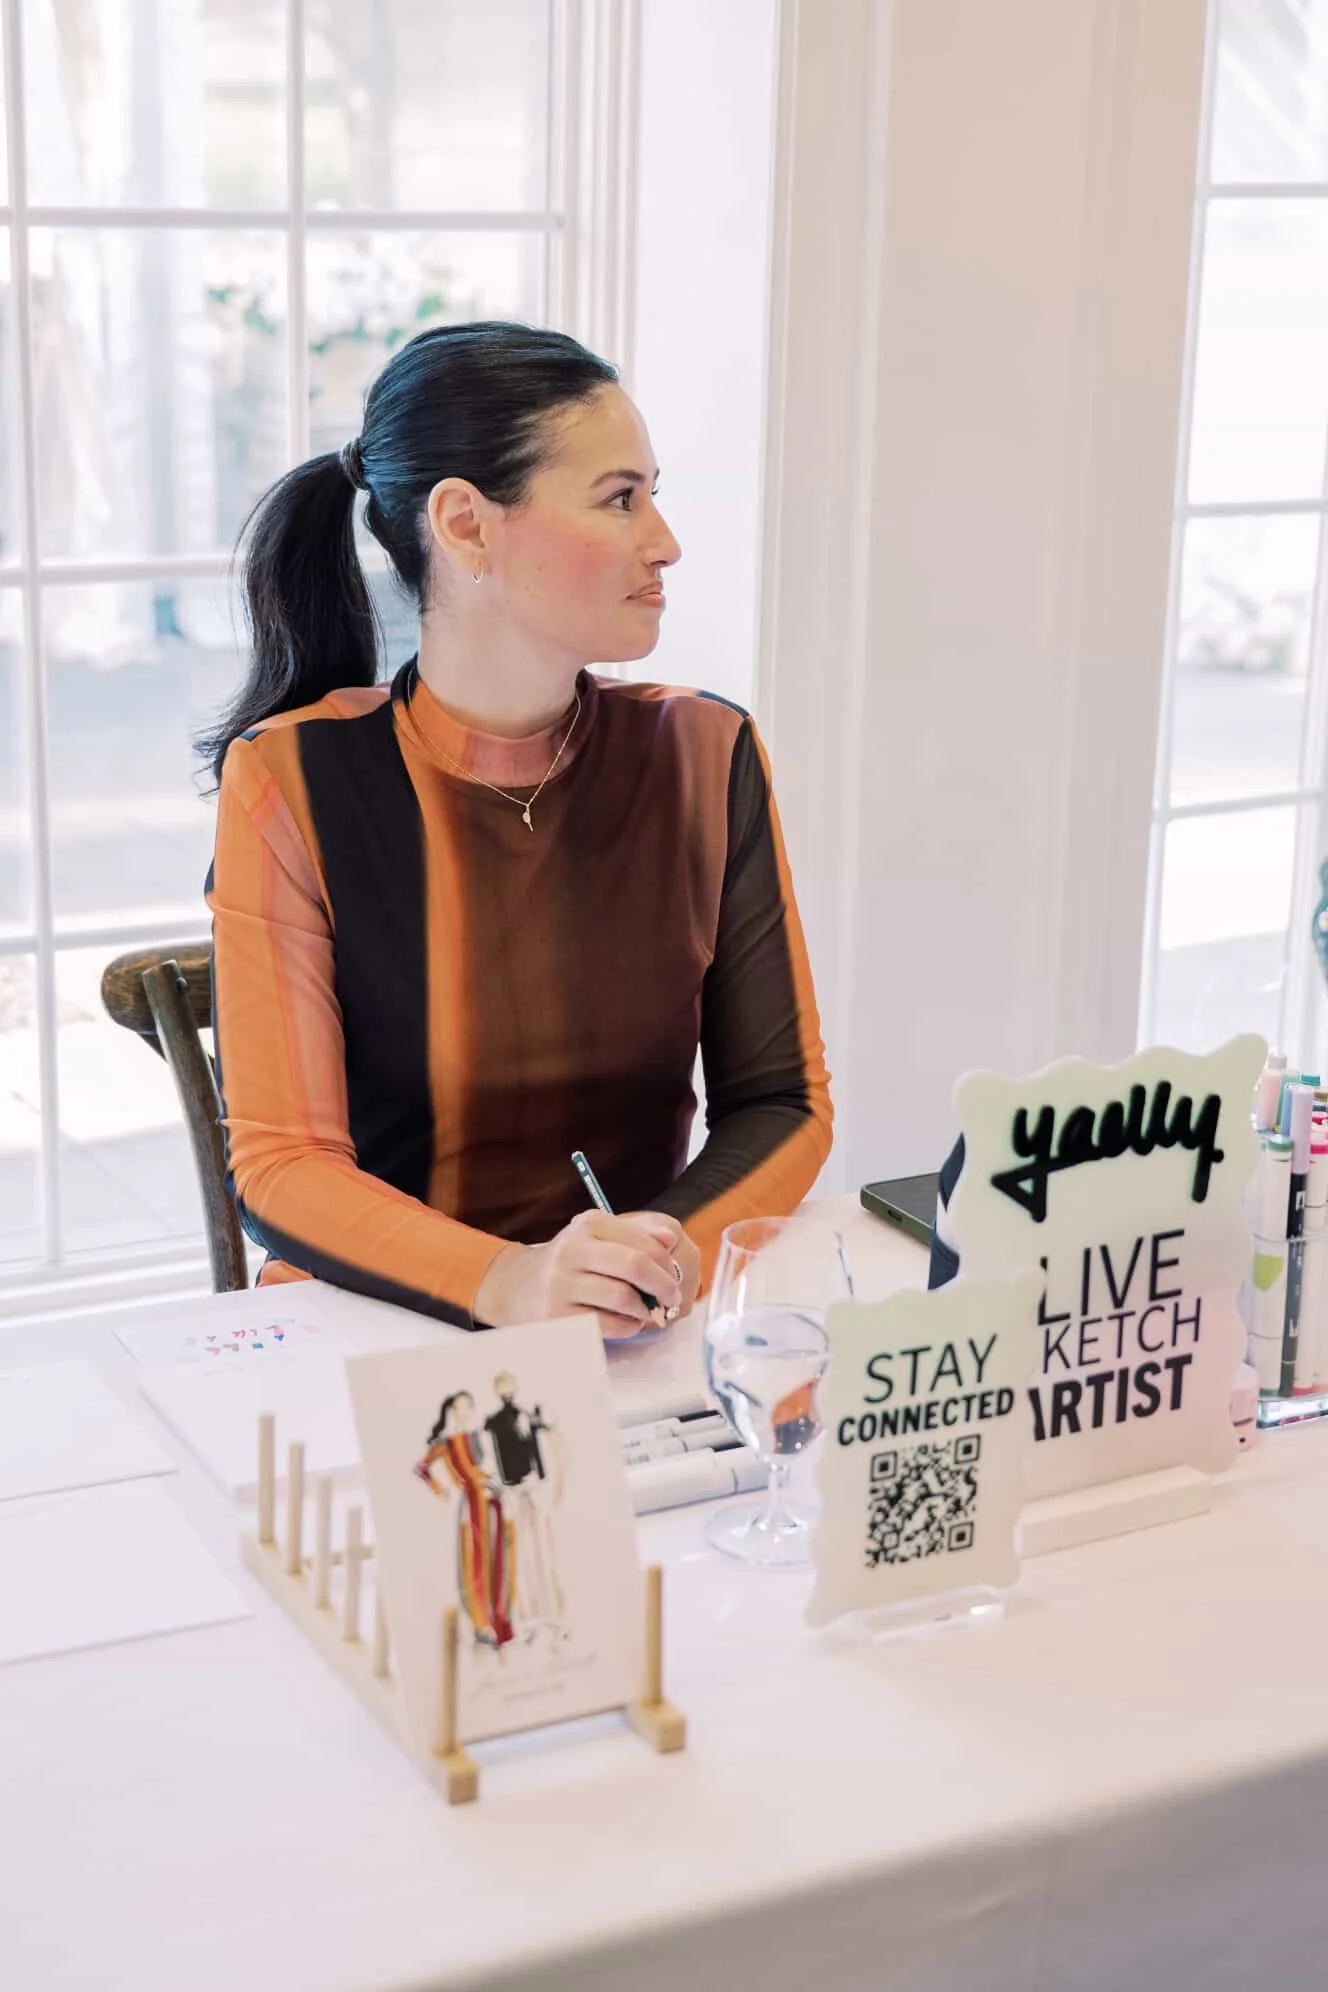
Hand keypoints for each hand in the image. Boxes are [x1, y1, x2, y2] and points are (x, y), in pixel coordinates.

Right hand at [472, 1209, 686, 1337]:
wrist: (518, 1286)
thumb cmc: (571, 1261)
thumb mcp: (599, 1236)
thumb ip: (638, 1232)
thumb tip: (670, 1238)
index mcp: (589, 1225)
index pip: (644, 1241)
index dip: (668, 1262)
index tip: (675, 1276)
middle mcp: (572, 1250)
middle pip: (635, 1266)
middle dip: (664, 1285)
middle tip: (672, 1298)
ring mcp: (562, 1284)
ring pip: (624, 1297)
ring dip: (645, 1308)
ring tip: (645, 1310)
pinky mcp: (557, 1316)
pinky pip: (609, 1324)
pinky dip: (628, 1326)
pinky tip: (626, 1321)